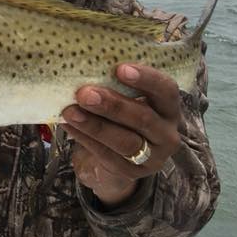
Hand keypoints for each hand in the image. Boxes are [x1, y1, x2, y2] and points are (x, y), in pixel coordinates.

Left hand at [62, 63, 182, 207]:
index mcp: (168, 108)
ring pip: (125, 141)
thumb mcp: (126, 98)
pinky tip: (68, 125)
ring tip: (70, 111)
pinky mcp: (132, 173)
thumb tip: (83, 64)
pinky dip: (85, 139)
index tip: (120, 68)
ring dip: (95, 125)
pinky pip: (107, 155)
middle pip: (143, 118)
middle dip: (112, 105)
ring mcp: (152, 157)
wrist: (116, 158)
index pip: (166, 90)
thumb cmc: (120, 116)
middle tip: (84, 93)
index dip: (146, 79)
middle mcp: (167, 133)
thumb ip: (115, 84)